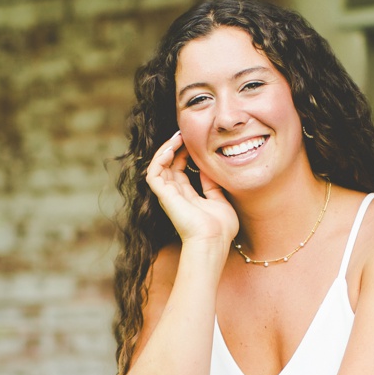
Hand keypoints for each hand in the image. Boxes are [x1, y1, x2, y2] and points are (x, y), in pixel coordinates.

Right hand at [145, 131, 238, 245]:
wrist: (214, 241)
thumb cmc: (220, 228)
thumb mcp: (220, 200)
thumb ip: (212, 185)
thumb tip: (208, 169)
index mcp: (186, 197)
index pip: (180, 170)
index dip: (184, 154)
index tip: (192, 141)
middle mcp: (174, 195)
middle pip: (168, 165)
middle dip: (174, 147)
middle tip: (183, 133)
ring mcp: (168, 195)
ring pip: (158, 166)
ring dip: (166, 149)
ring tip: (177, 137)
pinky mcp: (164, 196)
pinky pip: (153, 173)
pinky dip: (159, 159)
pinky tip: (171, 148)